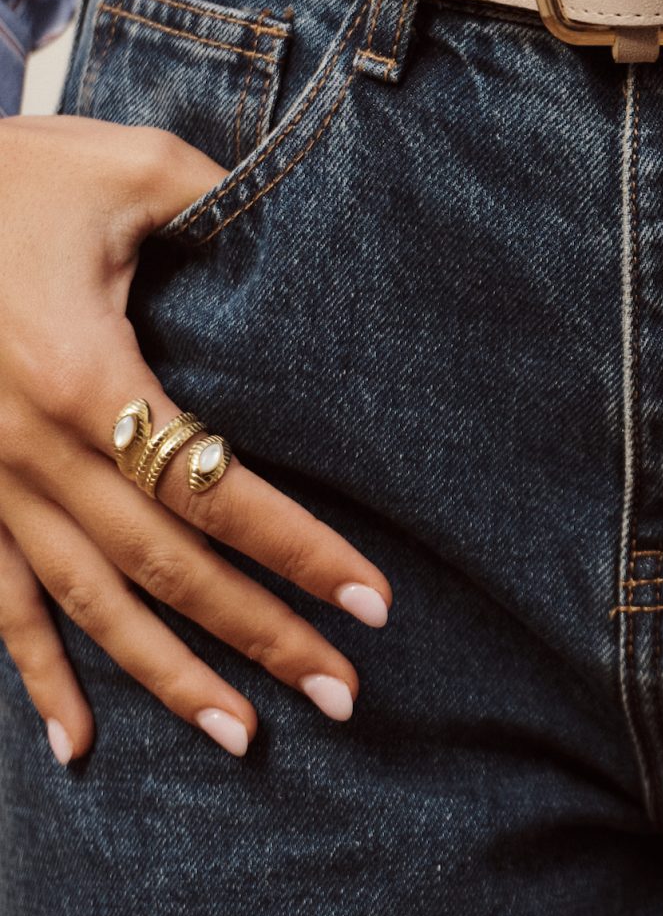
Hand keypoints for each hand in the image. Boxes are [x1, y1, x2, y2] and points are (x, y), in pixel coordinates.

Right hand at [0, 113, 392, 764]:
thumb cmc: (10, 175)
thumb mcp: (131, 169)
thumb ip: (227, 207)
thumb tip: (316, 233)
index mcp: (83, 375)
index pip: (214, 488)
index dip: (299, 551)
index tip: (373, 604)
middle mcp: (28, 449)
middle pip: (164, 566)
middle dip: (258, 634)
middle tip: (343, 696)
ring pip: (86, 604)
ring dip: (165, 678)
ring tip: (242, 739)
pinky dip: (37, 676)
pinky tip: (79, 745)